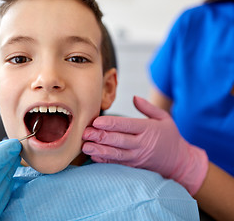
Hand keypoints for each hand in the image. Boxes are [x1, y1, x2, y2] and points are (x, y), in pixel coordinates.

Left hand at [82, 96, 207, 194]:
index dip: (110, 124)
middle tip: (85, 132)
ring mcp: (136, 156)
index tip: (96, 121)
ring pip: (115, 154)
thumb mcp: (164, 118)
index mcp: (147, 129)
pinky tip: (93, 156)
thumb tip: (134, 97)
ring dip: (99, 150)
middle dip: (100, 136)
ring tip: (85, 146)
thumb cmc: (169, 136)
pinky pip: (117, 163)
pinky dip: (105, 160)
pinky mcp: (133, 166)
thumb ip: (148, 107)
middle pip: (118, 140)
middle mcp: (141, 144)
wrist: (179, 162)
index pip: (126, 125)